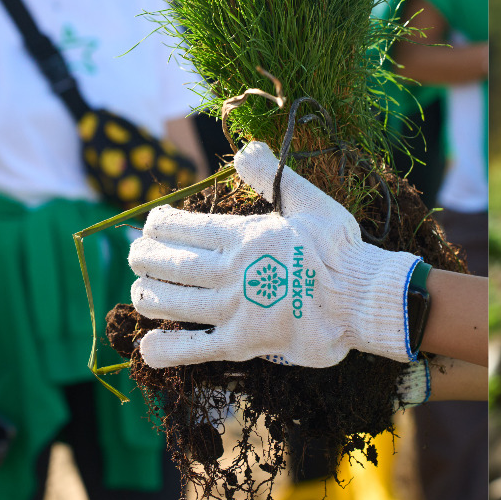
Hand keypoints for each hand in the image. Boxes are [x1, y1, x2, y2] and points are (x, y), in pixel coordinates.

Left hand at [129, 141, 418, 367]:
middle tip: (136, 255)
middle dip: (146, 258)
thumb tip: (246, 148)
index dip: (160, 226)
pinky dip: (168, 350)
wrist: (363, 298)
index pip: (186, 228)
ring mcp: (235, 309)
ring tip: (140, 291)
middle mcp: (233, 272)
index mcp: (245, 237)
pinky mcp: (243, 342)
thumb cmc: (340, 249)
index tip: (151, 226)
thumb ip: (272, 176)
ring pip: (174, 302)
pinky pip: (196, 349)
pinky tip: (147, 348)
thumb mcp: (310, 201)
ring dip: (149, 296)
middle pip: (172, 264)